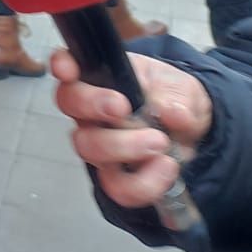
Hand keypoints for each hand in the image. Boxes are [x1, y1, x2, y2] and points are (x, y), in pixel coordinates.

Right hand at [51, 49, 212, 208]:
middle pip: (69, 103)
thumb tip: (172, 112)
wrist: (190, 130)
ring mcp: (99, 143)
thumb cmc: (173, 98)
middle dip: (93, 105)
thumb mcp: (182, 88)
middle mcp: (90, 109)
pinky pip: (118, 187)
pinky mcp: (115, 176)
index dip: (61, 65)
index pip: (69, 64)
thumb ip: (177, 96)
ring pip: (89, 148)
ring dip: (124, 147)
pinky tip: (166, 166)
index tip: (68, 70)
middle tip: (124, 109)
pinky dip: (145, 182)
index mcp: (101, 76)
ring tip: (160, 143)